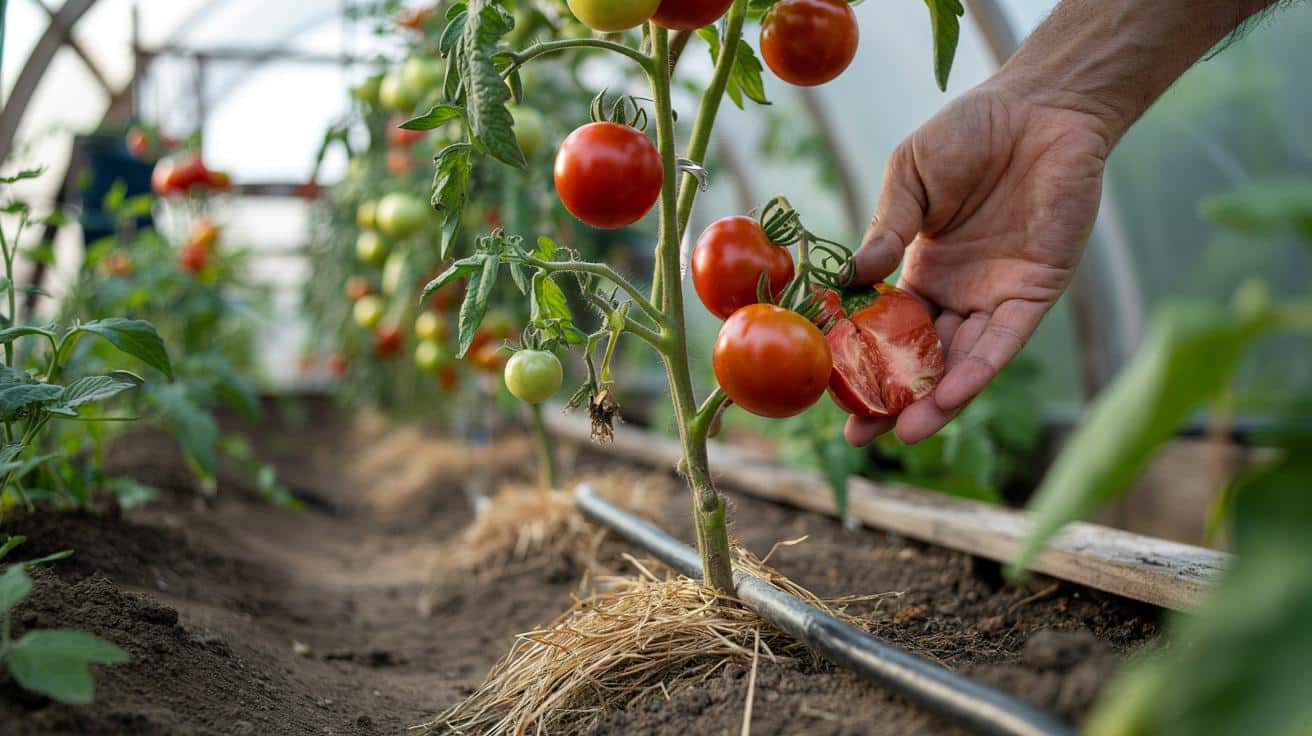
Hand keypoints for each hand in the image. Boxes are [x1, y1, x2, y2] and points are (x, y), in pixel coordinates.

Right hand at [846, 79, 1112, 445]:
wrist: (1040, 107)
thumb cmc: (970, 131)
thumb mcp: (910, 178)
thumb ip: (886, 230)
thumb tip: (848, 280)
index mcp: (921, 269)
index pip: (886, 328)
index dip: (861, 360)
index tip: (832, 392)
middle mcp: (956, 292)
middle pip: (921, 359)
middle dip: (894, 399)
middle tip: (861, 436)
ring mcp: (994, 296)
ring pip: (962, 362)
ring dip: (937, 400)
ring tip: (905, 433)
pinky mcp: (1033, 292)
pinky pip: (1003, 341)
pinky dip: (977, 370)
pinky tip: (949, 396)